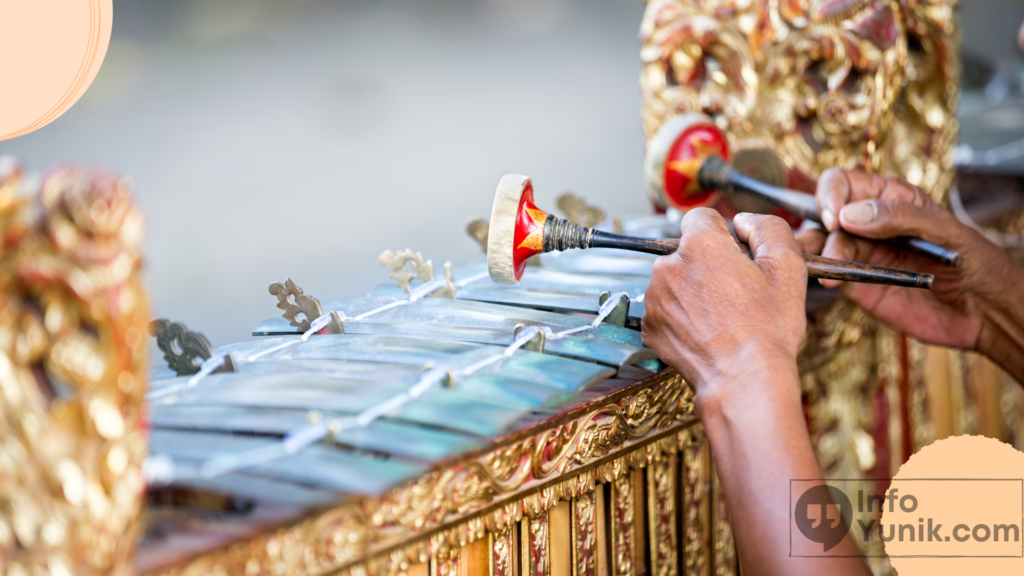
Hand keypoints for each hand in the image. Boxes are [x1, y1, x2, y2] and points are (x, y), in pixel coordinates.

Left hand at [642, 209, 806, 401]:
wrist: (743, 381)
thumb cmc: (767, 328)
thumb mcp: (787, 267)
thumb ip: (767, 228)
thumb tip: (744, 221)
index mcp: (699, 246)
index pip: (702, 218)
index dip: (724, 235)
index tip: (736, 257)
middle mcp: (667, 267)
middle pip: (687, 251)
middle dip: (708, 264)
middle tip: (735, 293)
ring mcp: (654, 299)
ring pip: (675, 280)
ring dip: (692, 290)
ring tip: (722, 317)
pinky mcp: (649, 326)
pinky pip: (666, 309)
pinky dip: (681, 316)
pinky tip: (706, 332)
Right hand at [799, 168, 1023, 379]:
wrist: (986, 314)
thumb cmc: (976, 264)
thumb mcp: (946, 231)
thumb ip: (900, 217)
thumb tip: (849, 215)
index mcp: (889, 199)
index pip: (842, 183)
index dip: (831, 195)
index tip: (836, 218)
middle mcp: (868, 224)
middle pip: (822, 214)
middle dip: (817, 226)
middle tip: (827, 243)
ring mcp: (860, 255)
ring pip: (818, 244)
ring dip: (811, 251)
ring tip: (821, 264)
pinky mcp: (857, 285)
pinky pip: (829, 274)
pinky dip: (822, 274)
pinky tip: (829, 280)